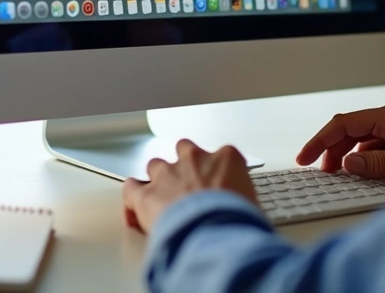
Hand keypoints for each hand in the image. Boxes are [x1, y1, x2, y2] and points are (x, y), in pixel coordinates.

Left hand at [122, 140, 257, 233]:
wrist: (214, 233)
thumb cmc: (237, 221)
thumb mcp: (254, 206)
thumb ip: (242, 200)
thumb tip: (244, 213)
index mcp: (226, 159)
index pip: (222, 155)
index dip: (217, 171)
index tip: (219, 184)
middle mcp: (194, 159)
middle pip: (184, 150)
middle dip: (185, 165)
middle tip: (190, 186)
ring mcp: (168, 174)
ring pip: (156, 166)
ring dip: (159, 181)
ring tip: (164, 200)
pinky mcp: (146, 194)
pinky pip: (131, 187)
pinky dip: (132, 197)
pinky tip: (135, 209)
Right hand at [296, 101, 384, 182]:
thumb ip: (378, 164)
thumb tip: (348, 163)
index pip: (344, 124)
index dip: (320, 140)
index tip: (305, 157)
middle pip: (349, 131)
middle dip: (331, 150)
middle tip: (320, 172)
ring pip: (361, 141)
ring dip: (347, 157)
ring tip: (338, 175)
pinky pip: (375, 149)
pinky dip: (364, 161)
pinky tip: (362, 175)